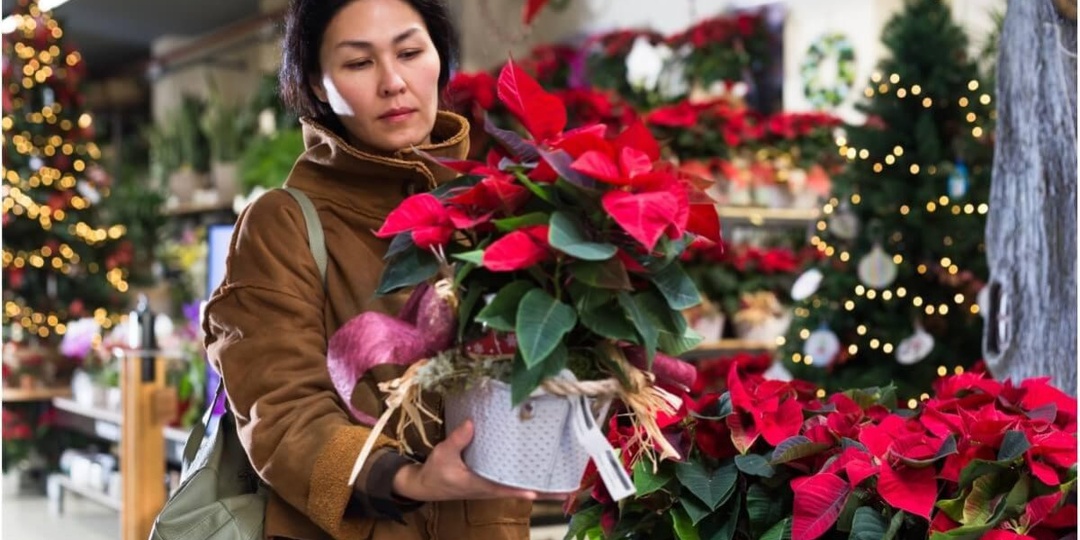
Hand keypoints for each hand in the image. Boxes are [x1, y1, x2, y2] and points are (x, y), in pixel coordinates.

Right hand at [391, 419, 567, 501]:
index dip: (525, 489)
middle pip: (522, 490)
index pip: (508, 489)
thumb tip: (471, 423)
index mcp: (481, 485)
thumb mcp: (443, 454)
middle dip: (544, 490)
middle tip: (568, 487)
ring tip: (561, 474)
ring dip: (539, 482)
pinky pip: (512, 478)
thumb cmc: (436, 473)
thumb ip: (458, 440)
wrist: (426, 484)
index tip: (543, 489)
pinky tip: (537, 465)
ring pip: (520, 484)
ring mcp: (493, 483)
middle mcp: (492, 486)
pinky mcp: (491, 477)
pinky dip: (525, 473)